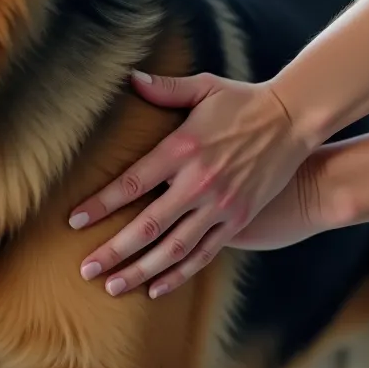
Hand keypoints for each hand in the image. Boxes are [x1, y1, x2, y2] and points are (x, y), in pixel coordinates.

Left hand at [70, 71, 313, 297]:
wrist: (294, 120)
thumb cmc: (244, 101)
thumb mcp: (205, 87)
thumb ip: (165, 88)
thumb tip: (130, 79)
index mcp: (184, 148)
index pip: (132, 182)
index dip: (101, 203)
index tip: (74, 221)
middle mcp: (200, 182)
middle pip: (149, 226)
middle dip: (114, 250)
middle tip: (86, 269)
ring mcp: (221, 205)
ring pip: (175, 248)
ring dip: (141, 271)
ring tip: (113, 287)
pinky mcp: (239, 219)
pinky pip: (204, 254)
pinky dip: (180, 274)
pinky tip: (156, 288)